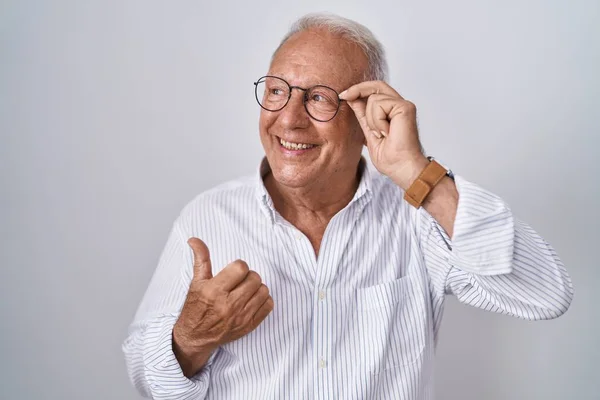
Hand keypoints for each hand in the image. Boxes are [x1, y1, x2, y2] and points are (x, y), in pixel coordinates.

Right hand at [173, 237, 273, 376]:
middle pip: (254, 278)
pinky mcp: (249, 325)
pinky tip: (251, 300)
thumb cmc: (196, 308)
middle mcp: (228, 305)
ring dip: (256, 288)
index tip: (233, 271)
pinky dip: (263, 300)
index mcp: (214, 291)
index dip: (238, 267)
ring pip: (263, 291)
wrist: (195, 337)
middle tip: (239, 281)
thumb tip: (194, 239)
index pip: (241, 268)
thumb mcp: (196, 282)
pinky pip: (268, 306)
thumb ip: (201, 259)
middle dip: (247, 276)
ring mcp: (241, 317)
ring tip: (245, 290)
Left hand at [339, 81, 428, 189]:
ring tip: (381, 134)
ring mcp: (404, 105)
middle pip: (376, 86)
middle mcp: (399, 105)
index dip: (359, 90)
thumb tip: (352, 99)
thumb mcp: (369, 131)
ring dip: (371, 119)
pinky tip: (386, 132)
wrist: (400, 167)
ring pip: (374, 98)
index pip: (375, 91)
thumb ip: (363, 115)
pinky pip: (380, 105)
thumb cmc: (390, 157)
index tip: (343, 96)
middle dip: (357, 89)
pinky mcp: (405, 107)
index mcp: (392, 111)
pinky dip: (377, 120)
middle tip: (343, 97)